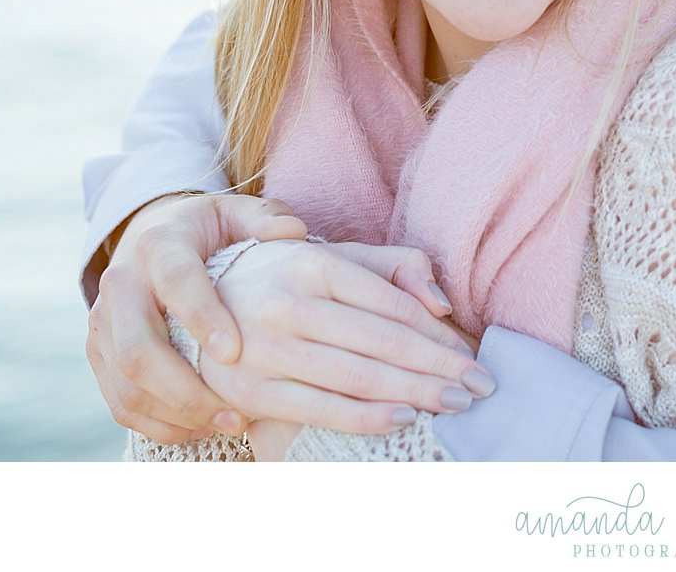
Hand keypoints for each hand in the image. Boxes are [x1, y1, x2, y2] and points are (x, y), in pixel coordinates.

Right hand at [86, 192, 307, 443]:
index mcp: (158, 246)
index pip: (175, 284)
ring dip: (177, 415)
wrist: (149, 234)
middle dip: (186, 390)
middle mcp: (120, 285)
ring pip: (126, 386)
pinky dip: (160, 425)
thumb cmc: (206, 229)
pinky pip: (121, 404)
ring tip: (230, 425)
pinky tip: (204, 428)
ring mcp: (103, 324)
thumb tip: (293, 231)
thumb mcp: (233, 211)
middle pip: (137, 350)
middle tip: (237, 413)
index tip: (234, 353)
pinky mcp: (99, 355)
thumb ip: (264, 217)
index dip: (202, 318)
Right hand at [198, 238, 494, 437]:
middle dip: (439, 368)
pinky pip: (317, 409)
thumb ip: (394, 266)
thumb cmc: (286, 279)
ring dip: (414, 394)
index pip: (391, 304)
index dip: (437, 333)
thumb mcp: (335, 256)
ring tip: (456, 403)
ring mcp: (264, 348)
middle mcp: (288, 302)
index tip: (472, 353)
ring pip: (356, 377)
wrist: (195, 299)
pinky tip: (402, 418)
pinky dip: (364, 417)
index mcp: (314, 264)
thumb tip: (440, 301)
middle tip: (481, 386)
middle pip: (382, 343)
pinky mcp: (246, 390)